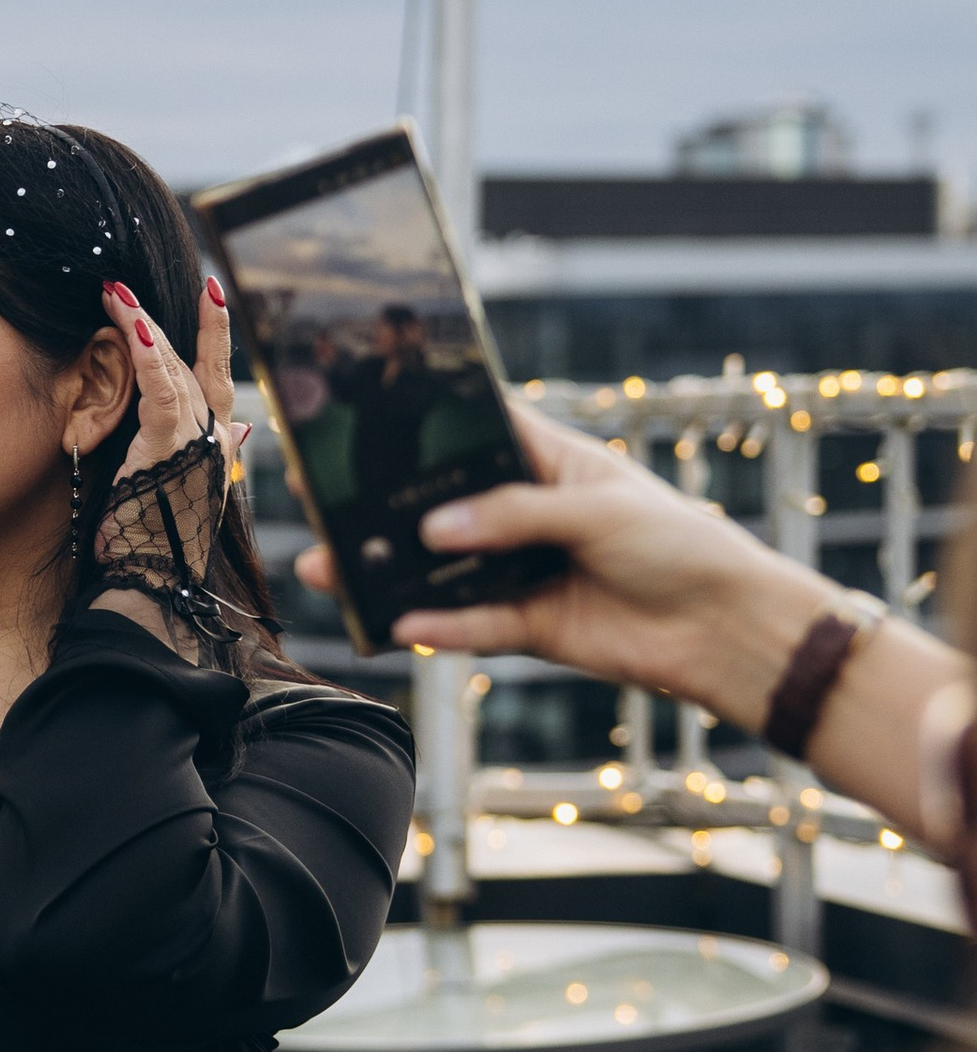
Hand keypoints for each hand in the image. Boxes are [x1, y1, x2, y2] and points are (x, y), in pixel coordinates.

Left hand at [90, 276, 239, 647]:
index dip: (215, 336)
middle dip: (188, 319)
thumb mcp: (180, 486)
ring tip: (117, 291)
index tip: (213, 294)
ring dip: (145, 325)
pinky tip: (133, 326)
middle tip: (167, 275)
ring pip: (174, 369)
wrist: (152, 583)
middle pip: (200, 364)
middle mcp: (212, 438)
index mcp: (214, 445)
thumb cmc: (155, 542)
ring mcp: (195, 442)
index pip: (217, 377)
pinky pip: (161, 391)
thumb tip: (240, 427)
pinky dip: (148, 357)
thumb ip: (209, 451)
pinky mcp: (170, 450)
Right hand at [294, 405, 822, 717]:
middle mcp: (532, 515)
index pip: (478, 433)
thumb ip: (513, 517)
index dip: (425, 427)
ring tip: (331, 570)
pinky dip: (437, 626)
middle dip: (387, 510)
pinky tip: (398, 624)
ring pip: (446, 570)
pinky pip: (472, 624)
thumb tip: (435, 528)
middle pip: (445, 508)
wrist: (728, 630)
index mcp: (553, 463)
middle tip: (323, 505)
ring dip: (393, 573)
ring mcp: (529, 571)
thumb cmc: (681, 546)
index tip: (362, 421)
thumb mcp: (597, 510)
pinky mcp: (533, 627)